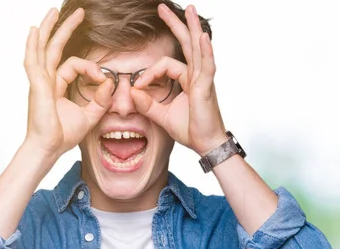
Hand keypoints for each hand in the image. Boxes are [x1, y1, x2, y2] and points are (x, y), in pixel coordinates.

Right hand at [24, 8, 114, 157]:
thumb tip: (109, 82)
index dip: (92, 68)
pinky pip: (33, 61)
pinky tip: (35, 31)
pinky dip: (33, 45)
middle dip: (66, 29)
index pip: (74, 65)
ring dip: (49, 29)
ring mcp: (39, 81)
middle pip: (55, 48)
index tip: (103, 78)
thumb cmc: (63, 135)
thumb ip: (101, 100)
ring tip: (54, 12)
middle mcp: (46, 80)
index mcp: (56, 86)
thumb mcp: (90, 116)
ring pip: (43, 49)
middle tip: (79, 13)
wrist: (49, 148)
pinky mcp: (36, 86)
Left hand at [131, 4, 226, 156]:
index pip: (165, 65)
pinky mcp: (206, 88)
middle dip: (175, 24)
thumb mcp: (163, 116)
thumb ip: (148, 104)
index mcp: (187, 80)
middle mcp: (196, 76)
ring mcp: (203, 80)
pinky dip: (205, 51)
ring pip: (196, 48)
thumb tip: (132, 92)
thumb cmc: (191, 130)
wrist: (206, 145)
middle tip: (162, 8)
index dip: (149, 73)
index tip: (138, 86)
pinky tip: (201, 37)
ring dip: (192, 27)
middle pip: (185, 44)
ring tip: (189, 10)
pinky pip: (206, 66)